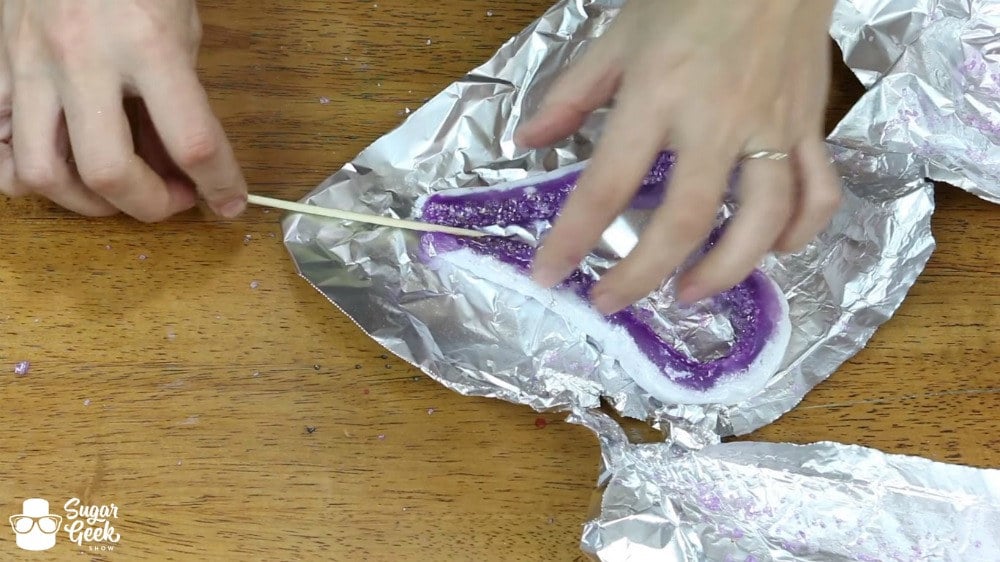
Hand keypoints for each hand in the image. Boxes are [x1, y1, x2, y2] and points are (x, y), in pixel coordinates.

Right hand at [0, 0, 246, 220]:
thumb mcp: (179, 27)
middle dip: (150, 205)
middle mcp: (82, 57)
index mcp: (146, 42)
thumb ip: (182, 98)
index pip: (193, 141)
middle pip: (108, 172)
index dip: (220, 185)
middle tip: (174, 198)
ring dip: (88, 202)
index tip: (230, 203)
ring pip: (42, 172)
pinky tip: (61, 169)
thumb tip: (187, 168)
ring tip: (118, 193)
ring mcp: (28, 64)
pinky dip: (25, 176)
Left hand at [516, 0, 840, 313]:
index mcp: (658, 94)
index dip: (573, 238)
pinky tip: (772, 251)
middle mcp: (716, 120)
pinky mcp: (811, 126)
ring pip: (761, 221)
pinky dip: (800, 233)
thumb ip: (572, 92)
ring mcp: (772, 127)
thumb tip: (528, 141)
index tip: (548, 274)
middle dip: (641, 275)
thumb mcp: (618, 33)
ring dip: (724, 271)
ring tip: (687, 293)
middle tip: (610, 302)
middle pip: (685, 220)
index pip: (607, 184)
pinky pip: (818, 193)